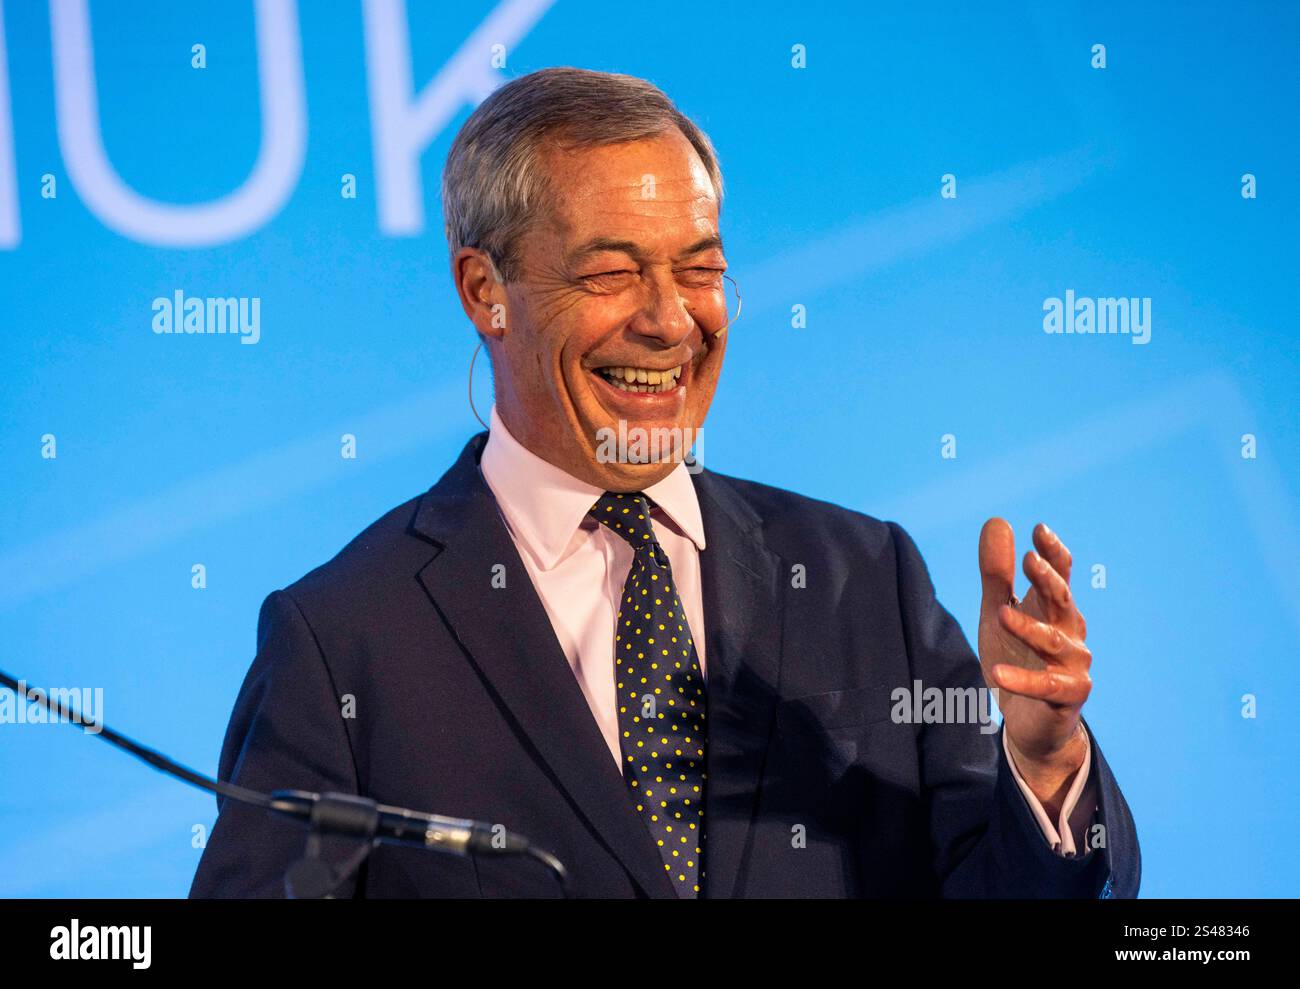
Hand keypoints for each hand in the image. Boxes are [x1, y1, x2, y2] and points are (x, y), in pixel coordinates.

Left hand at [977, 518, 1090, 815]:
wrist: (1028, 720)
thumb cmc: (1016, 658)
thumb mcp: (997, 612)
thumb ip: (996, 574)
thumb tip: (998, 521)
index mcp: (1054, 608)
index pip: (1060, 574)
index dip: (1052, 553)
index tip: (1038, 530)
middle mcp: (1070, 632)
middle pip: (1063, 600)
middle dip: (1048, 579)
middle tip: (1029, 560)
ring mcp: (1072, 664)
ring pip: (1054, 641)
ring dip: (1028, 627)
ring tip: (1000, 613)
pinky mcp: (1067, 696)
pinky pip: (1045, 686)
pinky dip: (1021, 680)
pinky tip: (997, 674)